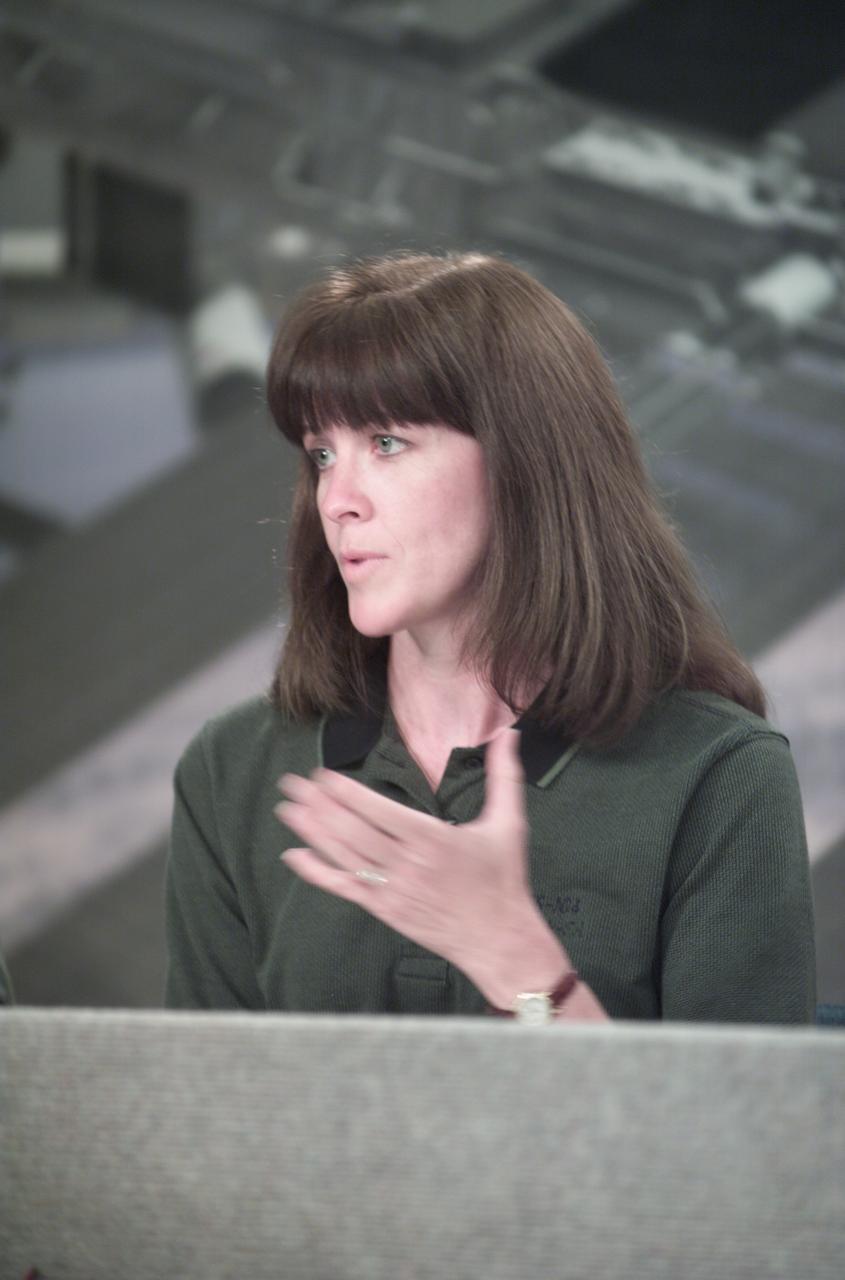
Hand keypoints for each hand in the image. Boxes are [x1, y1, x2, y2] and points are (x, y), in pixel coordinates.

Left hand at [274, 728, 568, 1002]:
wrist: (498, 939)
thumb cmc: (504, 879)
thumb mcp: (509, 823)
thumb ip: (503, 776)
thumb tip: (508, 734)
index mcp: (433, 838)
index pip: (378, 811)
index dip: (346, 793)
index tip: (322, 776)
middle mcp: (407, 864)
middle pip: (352, 831)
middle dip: (318, 805)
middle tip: (291, 784)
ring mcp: (393, 889)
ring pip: (344, 857)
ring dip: (312, 832)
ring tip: (287, 810)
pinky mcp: (385, 910)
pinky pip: (344, 888)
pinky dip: (317, 873)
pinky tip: (294, 855)